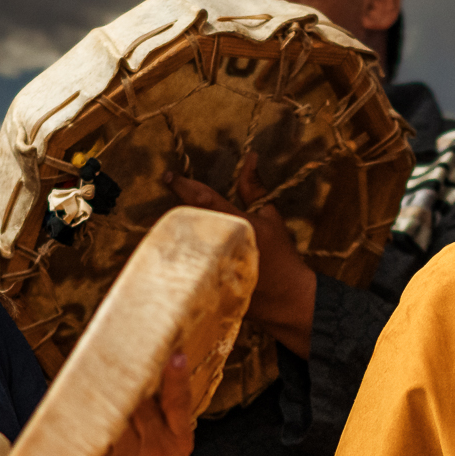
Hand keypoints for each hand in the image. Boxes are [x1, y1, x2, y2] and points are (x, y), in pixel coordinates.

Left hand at [93, 352, 196, 455]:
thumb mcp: (175, 448)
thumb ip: (167, 416)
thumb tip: (153, 373)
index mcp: (180, 440)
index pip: (179, 403)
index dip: (177, 377)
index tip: (175, 354)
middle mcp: (159, 448)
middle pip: (141, 403)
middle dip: (130, 378)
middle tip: (117, 351)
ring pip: (118, 415)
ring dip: (107, 395)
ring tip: (97, 371)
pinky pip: (99, 435)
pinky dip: (91, 419)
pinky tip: (82, 404)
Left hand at [168, 159, 313, 356]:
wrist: (285, 297)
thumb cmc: (280, 254)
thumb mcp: (270, 216)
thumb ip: (253, 188)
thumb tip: (250, 158)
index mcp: (239, 225)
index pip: (205, 200)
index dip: (184, 185)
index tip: (169, 176)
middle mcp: (222, 246)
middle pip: (186, 220)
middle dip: (178, 206)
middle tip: (173, 192)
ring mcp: (212, 267)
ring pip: (181, 241)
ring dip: (175, 228)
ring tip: (179, 223)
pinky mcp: (206, 284)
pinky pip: (183, 264)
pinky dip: (178, 252)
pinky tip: (177, 248)